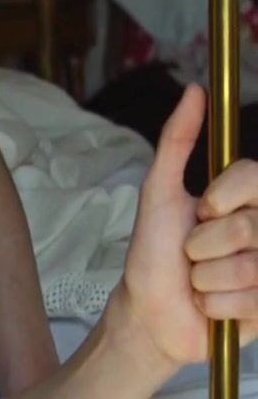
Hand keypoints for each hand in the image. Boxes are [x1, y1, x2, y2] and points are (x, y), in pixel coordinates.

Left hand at [119, 84, 257, 371]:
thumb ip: (177, 140)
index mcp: (246, 200)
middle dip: (204, 244)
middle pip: (248, 227)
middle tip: (191, 253)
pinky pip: (253, 300)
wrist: (150, 309)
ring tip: (199, 280)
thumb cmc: (153, 250)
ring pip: (249, 267)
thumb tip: (194, 89)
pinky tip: (211, 304)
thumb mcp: (159, 191)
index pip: (254, 177)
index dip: (221, 199)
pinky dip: (217, 304)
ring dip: (207, 278)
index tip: (199, 211)